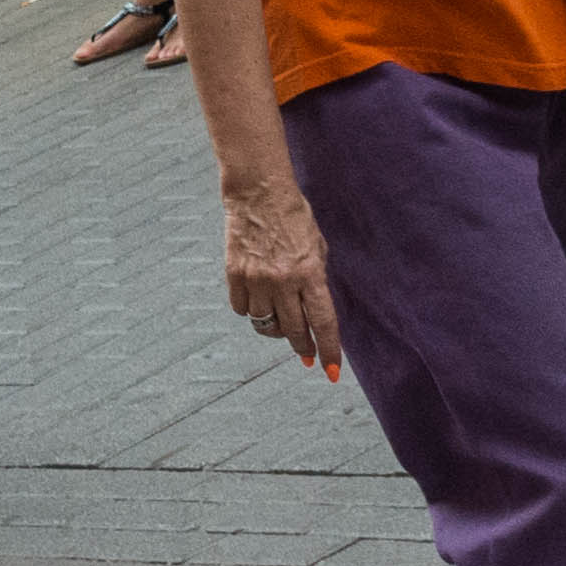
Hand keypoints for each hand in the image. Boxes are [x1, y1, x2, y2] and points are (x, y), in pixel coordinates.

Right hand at [220, 175, 338, 375]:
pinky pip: (243, 310)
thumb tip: (314, 313)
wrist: (258, 193)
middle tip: (308, 355)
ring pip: (265, 325)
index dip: (329, 350)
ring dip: (276, 328)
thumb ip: (317, 279)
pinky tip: (258, 300)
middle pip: (295, 331)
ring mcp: (257, 279)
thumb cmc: (294, 217)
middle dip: (304, 347)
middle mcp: (283, 280)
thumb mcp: (317, 246)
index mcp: (310, 272)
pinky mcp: (235, 275)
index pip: (323, 321)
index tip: (330, 371)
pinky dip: (251, 310)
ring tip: (281, 319)